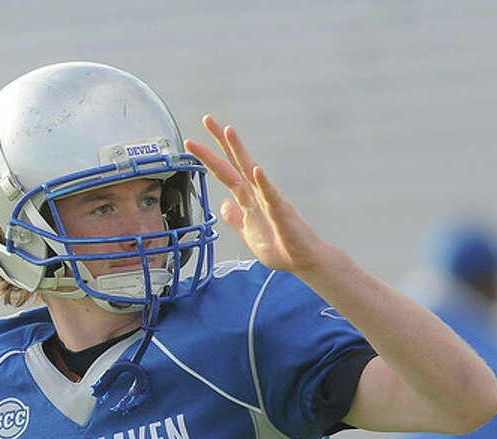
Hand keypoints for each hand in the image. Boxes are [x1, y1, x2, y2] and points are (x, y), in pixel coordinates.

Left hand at [185, 116, 328, 275]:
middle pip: (235, 162)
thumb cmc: (280, 246)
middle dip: (221, 141)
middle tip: (207, 119)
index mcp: (248, 198)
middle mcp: (257, 193)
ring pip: (251, 171)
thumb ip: (235, 218)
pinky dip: (263, 183)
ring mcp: (269, 200)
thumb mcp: (248, 233)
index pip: (225, 172)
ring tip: (229, 130)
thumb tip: (223, 205)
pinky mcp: (281, 213)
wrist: (303, 260)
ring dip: (239, 150)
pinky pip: (271, 197)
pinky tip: (256, 170)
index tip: (192, 142)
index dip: (209, 157)